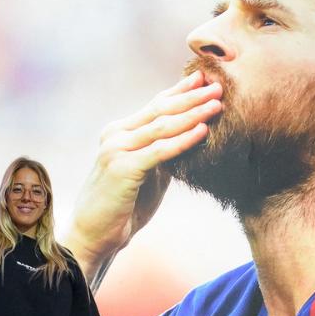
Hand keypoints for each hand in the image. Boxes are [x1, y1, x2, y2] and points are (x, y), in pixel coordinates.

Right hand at [65, 72, 221, 278]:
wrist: (95, 235)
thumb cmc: (122, 208)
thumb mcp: (147, 174)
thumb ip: (162, 155)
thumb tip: (191, 141)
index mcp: (119, 132)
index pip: (155, 105)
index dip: (181, 91)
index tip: (206, 79)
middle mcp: (116, 135)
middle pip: (160, 109)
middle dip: (192, 96)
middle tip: (219, 85)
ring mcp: (117, 150)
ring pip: (162, 126)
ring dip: (192, 113)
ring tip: (217, 104)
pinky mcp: (123, 168)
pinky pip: (160, 151)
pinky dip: (183, 140)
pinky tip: (203, 131)